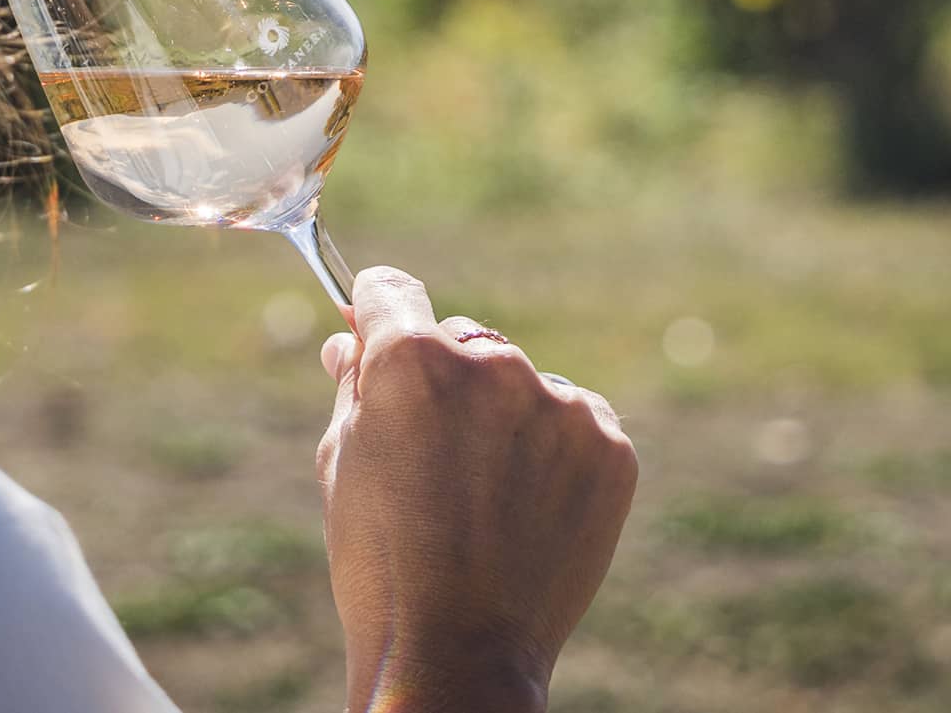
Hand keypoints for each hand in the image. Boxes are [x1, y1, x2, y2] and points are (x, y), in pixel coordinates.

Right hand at [317, 267, 637, 712]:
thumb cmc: (383, 565)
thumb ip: (353, 385)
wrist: (460, 659)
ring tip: (487, 499)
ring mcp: (556, 403)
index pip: (392, 290)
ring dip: (505, 416)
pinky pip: (575, 418)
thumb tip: (352, 340)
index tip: (378, 330)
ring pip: (521, 383)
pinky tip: (530, 506)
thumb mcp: (342, 464)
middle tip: (435, 457)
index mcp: (411, 360)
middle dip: (446, 380)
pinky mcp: (608, 444)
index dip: (378, 312)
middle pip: (461, 340)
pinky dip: (555, 450)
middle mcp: (489, 364)